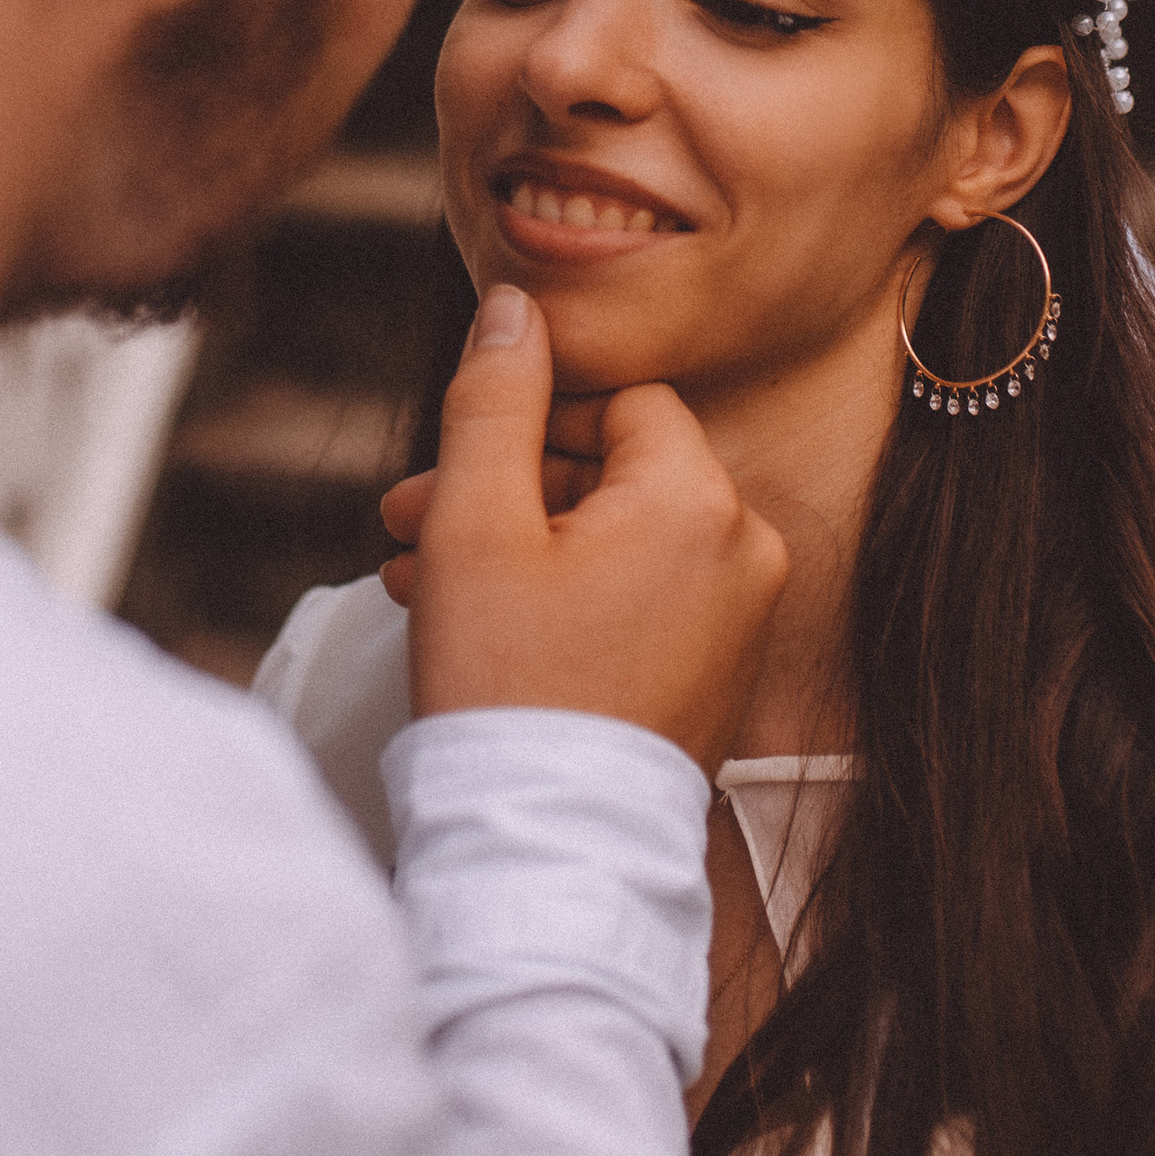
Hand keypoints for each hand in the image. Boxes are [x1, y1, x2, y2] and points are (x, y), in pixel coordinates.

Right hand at [384, 286, 787, 771]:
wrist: (548, 852)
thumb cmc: (508, 684)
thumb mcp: (476, 520)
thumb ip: (494, 397)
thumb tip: (517, 303)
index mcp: (699, 500)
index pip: (618, 403)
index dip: (525, 423)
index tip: (448, 468)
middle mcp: (744, 552)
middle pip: (614, 471)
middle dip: (505, 489)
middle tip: (409, 524)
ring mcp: (739, 621)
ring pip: (615, 537)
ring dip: (520, 544)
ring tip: (425, 580)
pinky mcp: (718, 675)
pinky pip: (638, 597)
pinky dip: (566, 595)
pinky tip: (482, 622)